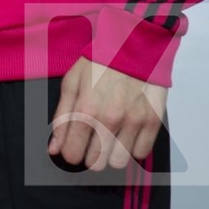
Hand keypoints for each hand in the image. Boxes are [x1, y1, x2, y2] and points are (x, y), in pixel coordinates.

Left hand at [49, 57, 166, 171]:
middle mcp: (110, 120)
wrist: (134, 45)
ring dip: (112, 154)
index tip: (73, 148)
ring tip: (110, 136)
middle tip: (91, 141)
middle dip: (90, 156)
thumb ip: (61, 118)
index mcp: (86, 110)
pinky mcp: (154, 122)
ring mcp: (134, 122)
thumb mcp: (71, 84)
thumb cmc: (99, 63)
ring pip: (119, 162)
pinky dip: (132, 146)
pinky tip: (127, 131)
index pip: (74, 153)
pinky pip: (141, 153)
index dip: (70, 154)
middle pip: (97, 163)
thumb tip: (54, 148)